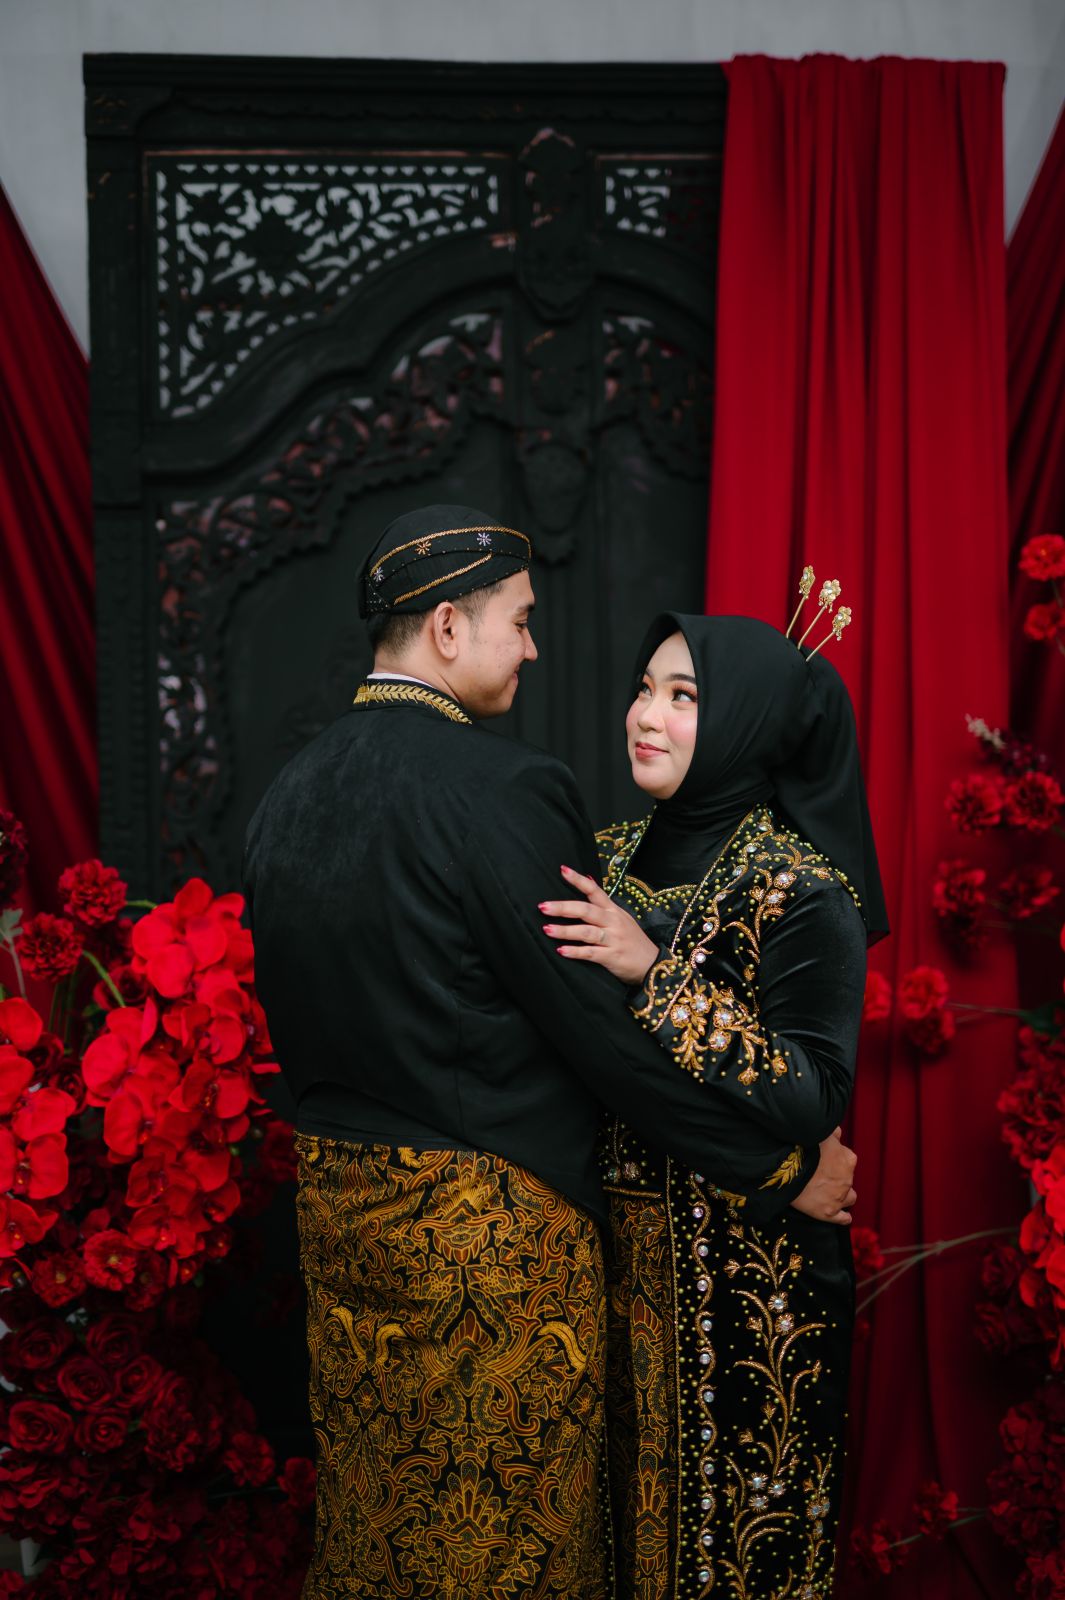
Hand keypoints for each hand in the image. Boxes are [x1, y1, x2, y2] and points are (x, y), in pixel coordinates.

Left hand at [540, 865, 659, 984]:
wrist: (654, 964)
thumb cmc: (633, 940)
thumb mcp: (622, 917)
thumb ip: (604, 902)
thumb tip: (589, 880)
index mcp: (613, 910)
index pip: (594, 891)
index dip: (578, 880)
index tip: (562, 870)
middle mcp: (613, 922)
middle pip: (586, 911)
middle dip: (563, 908)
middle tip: (543, 906)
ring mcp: (613, 939)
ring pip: (586, 932)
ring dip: (565, 931)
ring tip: (547, 929)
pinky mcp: (612, 957)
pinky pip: (591, 953)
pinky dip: (576, 952)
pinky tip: (561, 951)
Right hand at [791, 1128, 856, 1225]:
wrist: (788, 1168)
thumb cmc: (804, 1148)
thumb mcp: (821, 1134)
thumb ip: (833, 1133)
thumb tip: (838, 1133)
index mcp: (847, 1159)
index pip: (847, 1159)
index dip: (837, 1160)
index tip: (826, 1160)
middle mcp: (847, 1179)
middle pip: (847, 1179)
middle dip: (838, 1177)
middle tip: (823, 1175)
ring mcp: (839, 1197)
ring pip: (850, 1198)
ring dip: (843, 1196)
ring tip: (831, 1193)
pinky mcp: (829, 1212)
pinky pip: (843, 1218)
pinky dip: (844, 1217)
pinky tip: (843, 1216)